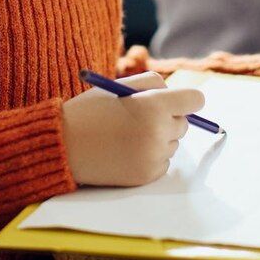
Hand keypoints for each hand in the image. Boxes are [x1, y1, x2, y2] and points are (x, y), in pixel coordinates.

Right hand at [61, 72, 204, 186]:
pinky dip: (150, 157)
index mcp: (154, 105)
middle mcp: (159, 132)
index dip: (186, 100)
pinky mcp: (147, 176)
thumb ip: (153, 84)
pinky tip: (126, 151)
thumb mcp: (120, 85)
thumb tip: (179, 94)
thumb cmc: (90, 111)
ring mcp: (154, 157)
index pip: (196, 101)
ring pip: (172, 143)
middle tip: (139, 117)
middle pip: (184, 123)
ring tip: (127, 135)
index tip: (177, 102)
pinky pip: (163, 162)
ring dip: (158, 138)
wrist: (64, 146)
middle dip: (168, 118)